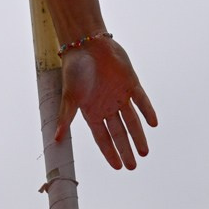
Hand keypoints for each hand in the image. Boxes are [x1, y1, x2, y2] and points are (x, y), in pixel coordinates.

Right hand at [55, 38, 157, 169]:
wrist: (86, 41)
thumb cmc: (74, 67)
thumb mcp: (70, 95)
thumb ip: (66, 117)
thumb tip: (56, 139)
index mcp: (92, 110)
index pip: (103, 137)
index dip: (110, 152)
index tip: (118, 167)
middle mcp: (107, 105)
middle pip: (119, 132)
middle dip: (126, 149)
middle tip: (133, 166)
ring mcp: (120, 94)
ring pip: (132, 120)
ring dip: (138, 136)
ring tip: (144, 152)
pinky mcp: (131, 82)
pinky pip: (141, 100)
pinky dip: (147, 111)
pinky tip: (153, 123)